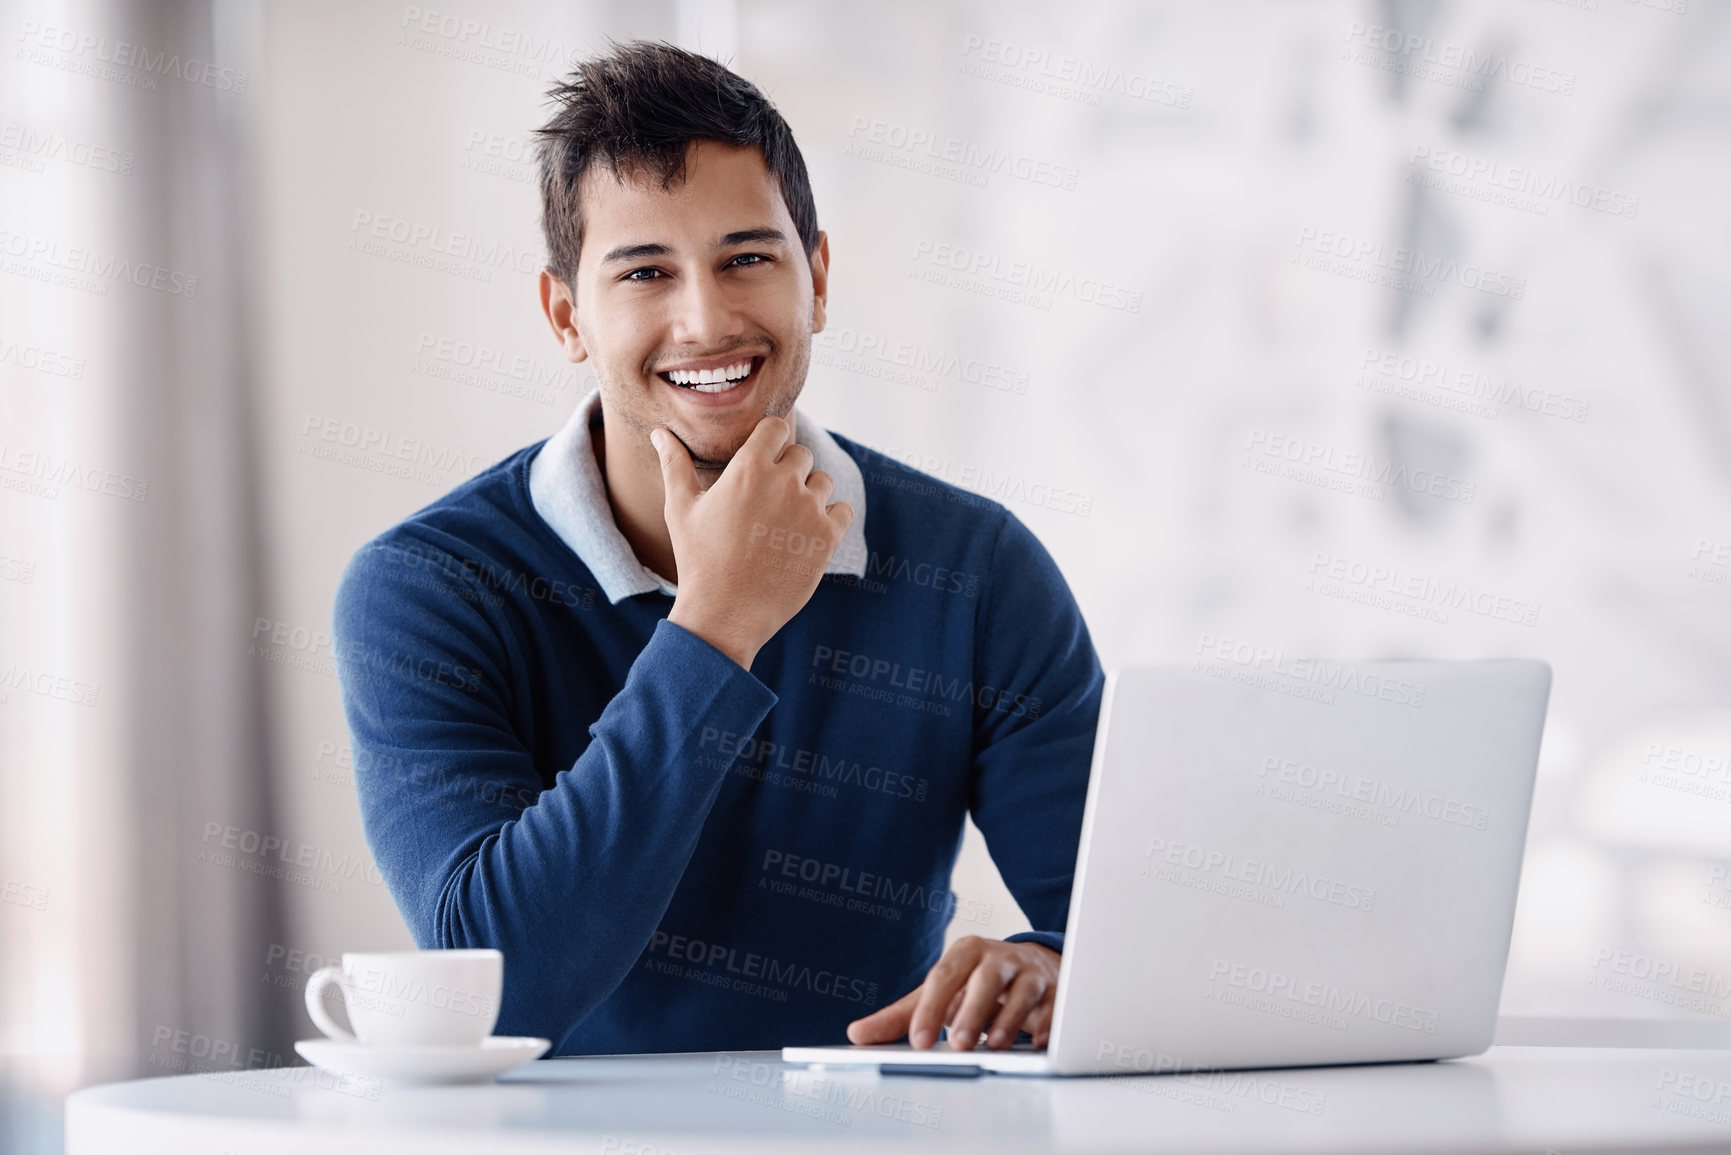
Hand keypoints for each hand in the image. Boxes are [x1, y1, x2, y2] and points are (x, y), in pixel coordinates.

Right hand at [655, 417, 854, 669]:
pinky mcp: (827, 537)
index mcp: (748, 468)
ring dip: (810, 493)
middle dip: (788, 470)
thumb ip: (675, 465)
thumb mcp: (681, 510)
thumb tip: (659, 433)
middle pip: (801, 455)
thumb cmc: (699, 561)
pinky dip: (831, 518)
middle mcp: (784, 482)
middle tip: (769, 500)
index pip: (776, 427)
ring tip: (786, 520)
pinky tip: (808, 533)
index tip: (764, 458)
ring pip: (823, 481)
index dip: (771, 440)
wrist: (725, 614)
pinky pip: (843, 510)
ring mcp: (809, 509)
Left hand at [845, 936, 1059, 1050]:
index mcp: (966, 953)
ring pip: (1023, 990)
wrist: (1031, 967)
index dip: (931, 1008)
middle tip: (959, 1043)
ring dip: (1009, 1020)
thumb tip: (857, 1034)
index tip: (920, 1041)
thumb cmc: (977, 983)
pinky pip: (1056, 1006)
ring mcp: (1031, 973)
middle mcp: (999, 958)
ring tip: (993, 1046)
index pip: (944, 977)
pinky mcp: (1057, 991)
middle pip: (985, 978)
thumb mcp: (939, 994)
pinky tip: (1035, 1044)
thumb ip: (900, 1016)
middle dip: (972, 1011)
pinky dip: (1047, 1025)